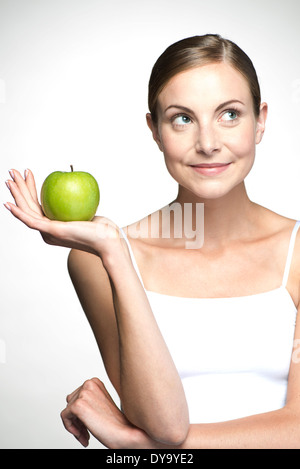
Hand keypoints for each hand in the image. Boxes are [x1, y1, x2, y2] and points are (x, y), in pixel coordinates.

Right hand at [4, 169, 123, 257]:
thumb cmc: (103, 228)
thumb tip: (75, 188)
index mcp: (53, 228)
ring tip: (11, 178)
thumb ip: (77, 204)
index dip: (29, 189)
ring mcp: (49, 233)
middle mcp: (48, 232)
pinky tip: (9, 204)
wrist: (109, 240)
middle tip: (13, 172)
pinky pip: (31, 220)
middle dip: (19, 188)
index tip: (27, 175)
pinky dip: (19, 212)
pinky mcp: (52, 232)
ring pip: (27, 211)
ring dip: (17, 194)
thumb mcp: (86, 212)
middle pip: (29, 206)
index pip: (37, 205)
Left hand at [60, 378, 146, 448]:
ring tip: (86, 435)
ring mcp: (84, 393)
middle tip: (86, 432)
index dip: (80, 413)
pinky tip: (82, 435)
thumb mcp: (99, 404)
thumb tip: (69, 399)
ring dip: (75, 425)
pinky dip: (70, 428)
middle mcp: (89, 384)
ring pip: (67, 410)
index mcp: (95, 382)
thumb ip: (86, 399)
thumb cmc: (116, 422)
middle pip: (70, 402)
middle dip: (77, 419)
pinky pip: (64, 417)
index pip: (76, 396)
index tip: (89, 424)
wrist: (125, 432)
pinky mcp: (78, 405)